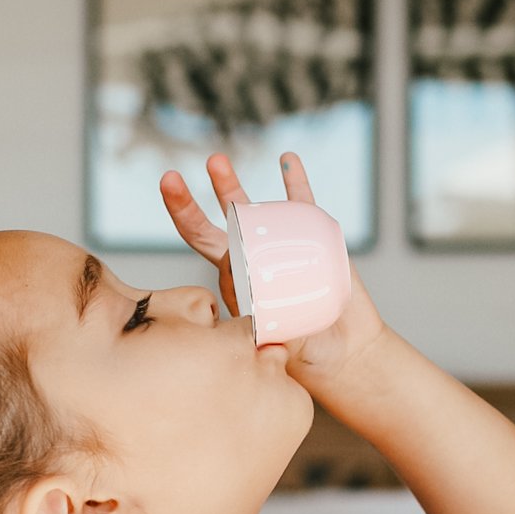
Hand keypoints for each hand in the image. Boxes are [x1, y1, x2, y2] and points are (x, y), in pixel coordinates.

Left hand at [158, 148, 387, 401]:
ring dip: (228, 185)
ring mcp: (280, 243)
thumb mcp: (281, 345)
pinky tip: (287, 158)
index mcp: (237, 282)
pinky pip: (301, 203)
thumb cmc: (308, 354)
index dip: (187, 221)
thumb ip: (269, 330)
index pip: (207, 249)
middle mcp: (251, 258)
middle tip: (169, 179)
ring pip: (249, 208)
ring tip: (214, 161)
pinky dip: (295, 180)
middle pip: (213, 227)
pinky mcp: (311, 236)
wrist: (346, 350)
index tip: (177, 197)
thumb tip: (256, 316)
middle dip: (187, 203)